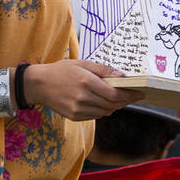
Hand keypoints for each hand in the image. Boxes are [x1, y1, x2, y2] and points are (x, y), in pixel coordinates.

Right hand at [25, 60, 143, 120]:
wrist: (38, 85)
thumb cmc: (61, 71)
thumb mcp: (82, 63)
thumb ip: (103, 70)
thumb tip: (122, 76)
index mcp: (85, 81)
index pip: (114, 94)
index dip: (130, 95)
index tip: (140, 93)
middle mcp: (82, 97)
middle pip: (112, 105)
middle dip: (125, 101)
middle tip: (133, 96)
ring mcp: (77, 109)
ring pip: (105, 112)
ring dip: (114, 106)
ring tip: (117, 98)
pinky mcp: (74, 116)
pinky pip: (95, 116)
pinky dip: (102, 110)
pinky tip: (101, 102)